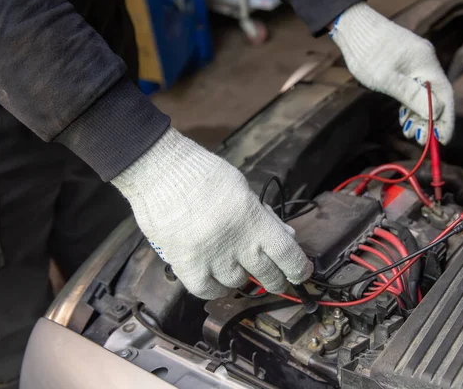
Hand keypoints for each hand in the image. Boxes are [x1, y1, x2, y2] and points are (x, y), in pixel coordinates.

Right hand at [112, 128, 312, 298]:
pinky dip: (214, 288)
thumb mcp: (244, 190)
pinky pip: (206, 291)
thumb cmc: (204, 175)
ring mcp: (213, 258)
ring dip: (241, 278)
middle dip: (274, 279)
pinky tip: (216, 281)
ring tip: (235, 267)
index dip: (298, 269)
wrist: (162, 172)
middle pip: (267, 275)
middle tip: (273, 278)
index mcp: (257, 222)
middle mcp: (239, 245)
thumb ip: (265, 217)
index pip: (289, 255)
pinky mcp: (187, 266)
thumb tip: (286, 236)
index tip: (300, 273)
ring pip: (237, 283)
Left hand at [330, 3, 453, 144]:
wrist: (354, 28)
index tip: (443, 140)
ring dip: (418, 115)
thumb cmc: (368, 52)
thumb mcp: (388, 79)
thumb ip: (411, 96)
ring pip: (423, 95)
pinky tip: (403, 119)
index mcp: (426, 64)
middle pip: (435, 97)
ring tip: (408, 133)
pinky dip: (410, 105)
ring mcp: (415, 64)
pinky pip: (413, 89)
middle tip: (421, 141)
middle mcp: (425, 62)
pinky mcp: (404, 66)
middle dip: (429, 121)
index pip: (444, 95)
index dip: (445, 119)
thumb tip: (434, 113)